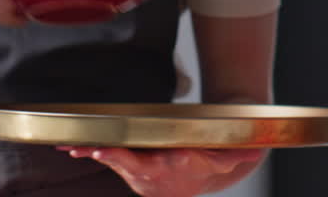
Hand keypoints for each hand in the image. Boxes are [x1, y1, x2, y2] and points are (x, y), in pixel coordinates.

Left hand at [59, 146, 263, 196]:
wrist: (191, 180)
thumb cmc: (204, 163)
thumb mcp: (219, 160)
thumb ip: (235, 155)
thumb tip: (256, 150)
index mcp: (167, 168)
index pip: (145, 165)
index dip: (124, 159)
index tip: (107, 151)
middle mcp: (147, 173)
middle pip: (124, 164)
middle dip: (109, 157)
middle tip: (91, 149)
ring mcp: (134, 170)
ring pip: (111, 161)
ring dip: (91, 152)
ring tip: (73, 148)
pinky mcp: (125, 163)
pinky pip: (105, 156)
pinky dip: (88, 150)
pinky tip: (71, 147)